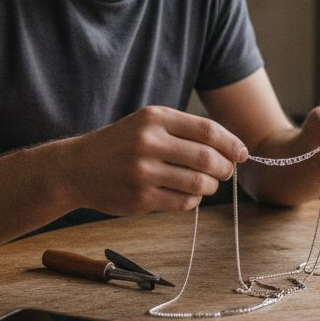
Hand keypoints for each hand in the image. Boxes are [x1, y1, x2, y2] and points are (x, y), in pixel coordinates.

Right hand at [57, 106, 247, 215]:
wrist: (77, 168)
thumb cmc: (120, 145)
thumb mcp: (147, 124)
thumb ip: (185, 132)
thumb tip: (231, 149)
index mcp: (154, 118)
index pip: (207, 130)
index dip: (231, 143)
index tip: (242, 153)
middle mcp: (149, 142)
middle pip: (207, 158)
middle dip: (224, 168)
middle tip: (225, 172)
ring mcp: (143, 172)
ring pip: (198, 183)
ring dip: (211, 186)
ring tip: (207, 184)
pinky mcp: (140, 198)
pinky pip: (183, 203)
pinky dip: (193, 200)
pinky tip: (188, 195)